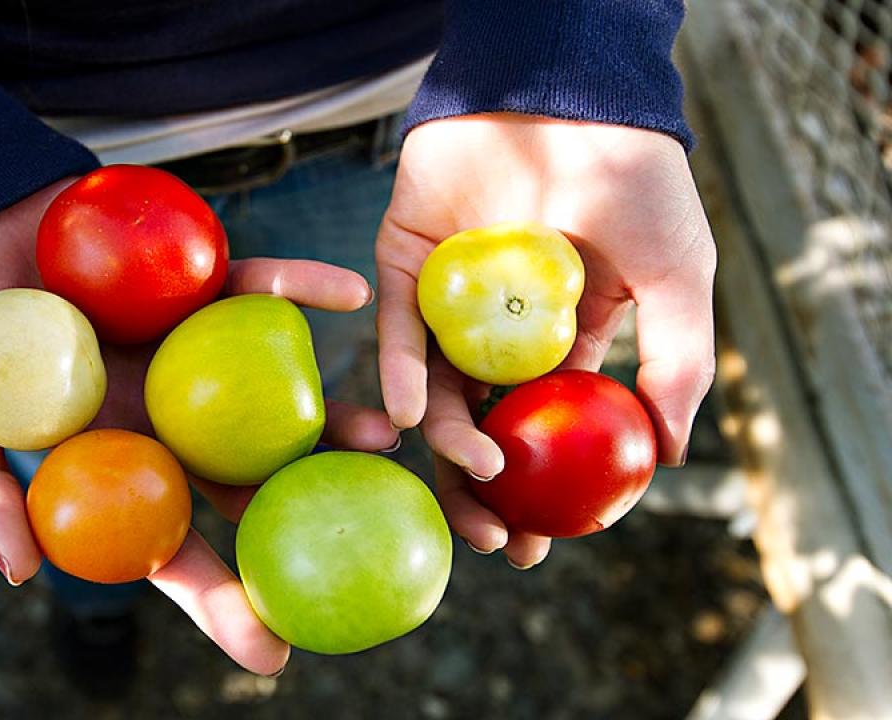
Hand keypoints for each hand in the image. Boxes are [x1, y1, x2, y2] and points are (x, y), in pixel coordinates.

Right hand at [0, 180, 396, 674]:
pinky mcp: (199, 286)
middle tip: (365, 544)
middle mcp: (164, 416)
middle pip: (241, 483)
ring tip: (383, 434)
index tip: (272, 654)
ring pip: (269, 398)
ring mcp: (189, 354)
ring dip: (328, 416)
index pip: (169, 545)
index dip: (217, 600)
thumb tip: (18, 571)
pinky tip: (349, 293)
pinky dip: (300, 288)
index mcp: (112, 458)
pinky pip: (256, 291)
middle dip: (303, 519)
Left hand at [376, 114, 715, 567]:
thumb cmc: (632, 179)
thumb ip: (677, 362)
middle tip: (495, 539)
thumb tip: (672, 454)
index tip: (546, 543)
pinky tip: (414, 414)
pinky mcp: (402, 267)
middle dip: (487, 490)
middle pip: (484, 425)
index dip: (546, 487)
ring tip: (477, 471)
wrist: (566, 93)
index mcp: (560, 338)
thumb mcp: (676, 274)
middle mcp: (498, 330)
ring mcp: (447, 302)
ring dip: (449, 439)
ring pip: (436, 389)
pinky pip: (395, 331)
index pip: (546, 428)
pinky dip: (400, 372)